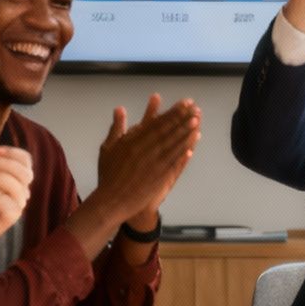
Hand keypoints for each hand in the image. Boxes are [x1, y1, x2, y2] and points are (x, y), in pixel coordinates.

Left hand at [0, 147, 32, 254]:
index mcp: (12, 177)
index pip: (24, 159)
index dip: (11, 152)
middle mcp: (18, 190)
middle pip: (25, 170)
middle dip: (6, 163)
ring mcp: (15, 204)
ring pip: (20, 186)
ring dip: (0, 177)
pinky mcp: (10, 218)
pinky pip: (12, 205)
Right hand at [94, 94, 199, 222]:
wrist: (111, 201)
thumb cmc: (108, 174)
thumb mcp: (108, 147)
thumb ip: (117, 127)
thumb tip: (119, 108)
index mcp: (132, 141)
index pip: (156, 122)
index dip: (172, 112)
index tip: (183, 104)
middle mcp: (144, 150)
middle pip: (167, 131)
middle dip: (182, 118)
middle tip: (194, 108)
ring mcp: (152, 163)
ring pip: (172, 144)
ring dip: (185, 132)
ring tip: (196, 121)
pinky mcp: (159, 176)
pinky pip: (173, 162)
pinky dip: (182, 152)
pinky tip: (192, 145)